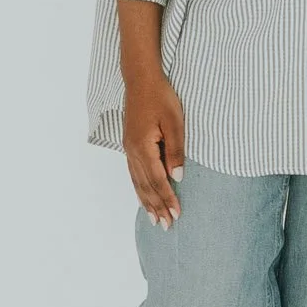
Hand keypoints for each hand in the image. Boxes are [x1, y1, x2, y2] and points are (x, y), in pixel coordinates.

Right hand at [123, 70, 185, 227]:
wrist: (140, 80)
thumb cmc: (160, 97)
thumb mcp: (175, 122)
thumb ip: (176, 151)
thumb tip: (177, 177)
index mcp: (143, 148)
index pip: (158, 180)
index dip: (168, 199)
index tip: (176, 214)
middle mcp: (132, 152)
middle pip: (145, 186)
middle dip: (156, 207)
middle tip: (165, 226)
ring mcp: (129, 149)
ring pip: (137, 182)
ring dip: (146, 202)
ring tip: (153, 219)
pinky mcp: (129, 145)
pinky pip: (133, 173)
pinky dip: (139, 189)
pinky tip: (142, 196)